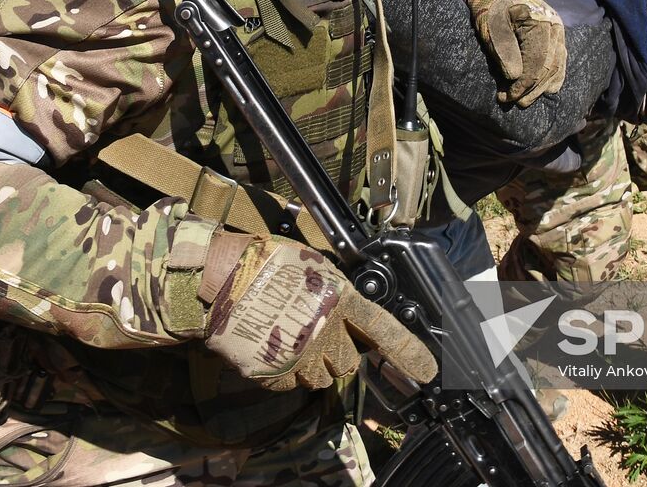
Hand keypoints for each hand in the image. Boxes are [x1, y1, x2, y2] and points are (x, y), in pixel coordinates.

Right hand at [203, 234, 436, 392]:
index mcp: (340, 301)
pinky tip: (273, 346)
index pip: (384, 330)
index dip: (408, 353)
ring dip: (313, 365)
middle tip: (319, 332)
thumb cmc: (265, 263)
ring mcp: (299, 358)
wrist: (219, 279)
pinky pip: (291, 384)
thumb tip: (350, 307)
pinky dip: (286, 372)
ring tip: (292, 336)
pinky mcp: (274, 375)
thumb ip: (337, 292)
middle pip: (350, 363)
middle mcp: (325, 334)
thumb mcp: (314, 265)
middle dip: (340, 353)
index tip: (426, 372)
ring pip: (321, 378)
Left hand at [460, 0, 566, 107]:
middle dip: (531, 89)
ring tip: (524, 100)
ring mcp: (558, 31)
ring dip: (541, 87)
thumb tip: (515, 77)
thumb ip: (505, 51)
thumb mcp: (492, 28)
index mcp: (540, 23)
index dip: (523, 84)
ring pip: (557, 66)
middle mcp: (555, 27)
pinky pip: (559, 61)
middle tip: (513, 102)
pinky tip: (543, 89)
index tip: (508, 97)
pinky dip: (552, 77)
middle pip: (549, 67)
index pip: (537, 63)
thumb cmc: (490, 7)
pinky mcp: (555, 35)